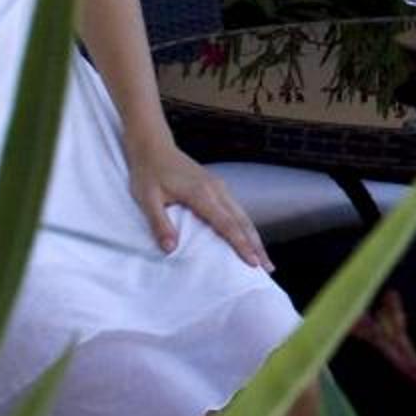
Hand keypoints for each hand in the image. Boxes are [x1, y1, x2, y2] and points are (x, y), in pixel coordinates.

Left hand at [127, 146, 272, 273]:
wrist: (153, 147)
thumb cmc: (148, 173)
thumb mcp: (147, 199)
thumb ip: (160, 224)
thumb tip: (170, 249)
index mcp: (201, 194)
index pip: (227, 224)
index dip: (241, 245)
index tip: (253, 263)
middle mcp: (216, 190)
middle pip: (243, 221)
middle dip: (257, 245)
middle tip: (268, 268)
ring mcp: (219, 187)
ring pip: (243, 215)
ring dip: (255, 237)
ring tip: (264, 257)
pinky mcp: (217, 186)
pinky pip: (237, 209)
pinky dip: (246, 227)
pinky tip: (249, 237)